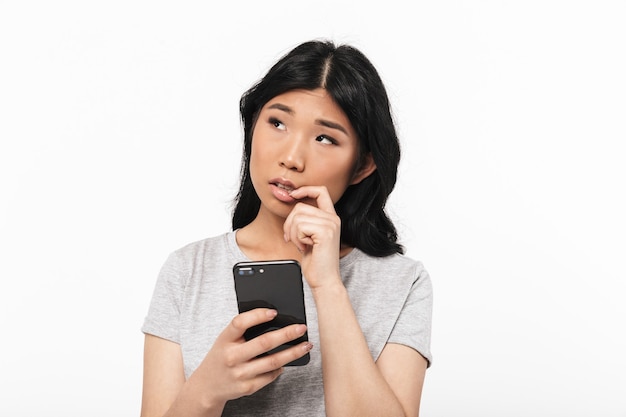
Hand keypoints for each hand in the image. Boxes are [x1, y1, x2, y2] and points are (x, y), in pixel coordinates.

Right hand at [188, 308, 312, 406]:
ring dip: (293, 353)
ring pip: (273, 361)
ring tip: (305, 345)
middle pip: (264, 343)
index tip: (274, 312)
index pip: (240, 323)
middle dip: (287, 334)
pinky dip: (281, 368)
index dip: (257, 315)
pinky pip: (270, 376)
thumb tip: (274, 319)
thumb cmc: (221, 357)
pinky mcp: (247, 387)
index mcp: (224, 339)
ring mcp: (239, 374)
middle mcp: (231, 356)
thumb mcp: (225, 340)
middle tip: (301, 328)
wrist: (207, 386)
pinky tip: (287, 361)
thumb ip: (243, 330)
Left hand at [283, 185, 341, 288]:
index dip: (305, 190)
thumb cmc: (316, 262)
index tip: (293, 195)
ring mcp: (330, 224)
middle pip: (300, 207)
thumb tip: (292, 205)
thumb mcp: (310, 236)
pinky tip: (305, 248)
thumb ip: (305, 220)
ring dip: (293, 233)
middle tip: (293, 239)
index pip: (321, 191)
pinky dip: (297, 239)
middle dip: (289, 224)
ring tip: (302, 245)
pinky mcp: (325, 232)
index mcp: (331, 218)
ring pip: (297, 217)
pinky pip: (300, 226)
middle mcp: (333, 219)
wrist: (324, 280)